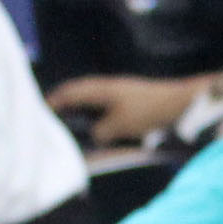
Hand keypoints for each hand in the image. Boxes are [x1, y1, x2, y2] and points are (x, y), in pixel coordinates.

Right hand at [46, 74, 213, 144]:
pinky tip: (101, 127)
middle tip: (54, 118)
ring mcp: (122, 92)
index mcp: (100, 89)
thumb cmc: (148, 112)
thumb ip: (100, 132)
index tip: (41, 111)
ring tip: (74, 124)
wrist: (181, 104)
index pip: (69, 93)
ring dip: (83, 110)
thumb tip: (95, 136)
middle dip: (65, 105)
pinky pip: (107, 106)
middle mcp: (109, 87)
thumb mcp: (118, 126)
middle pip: (79, 94)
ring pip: (94, 100)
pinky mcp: (133, 100)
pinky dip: (99, 115)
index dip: (54, 102)